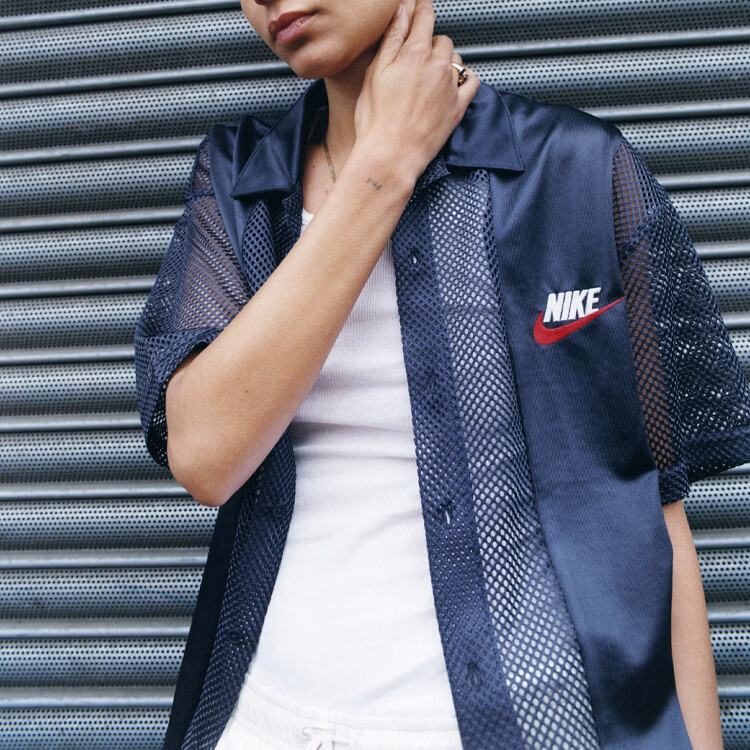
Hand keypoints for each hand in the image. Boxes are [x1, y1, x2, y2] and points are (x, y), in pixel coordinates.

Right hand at [353, 0, 479, 185]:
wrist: (391, 156)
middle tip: (416, 60)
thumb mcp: (375, 73)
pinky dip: (464, 78)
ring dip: (446, 62)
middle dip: (430, 44)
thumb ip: (391, 40)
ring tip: (430, 77)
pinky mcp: (458, 107)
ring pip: (456, 59)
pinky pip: (471, 81)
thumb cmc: (377, 121)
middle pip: (441, 40)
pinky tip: (453, 84)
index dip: (421, 10)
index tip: (419, 11)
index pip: (424, 17)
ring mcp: (450, 86)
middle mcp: (438, 66)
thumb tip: (402, 13)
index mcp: (415, 53)